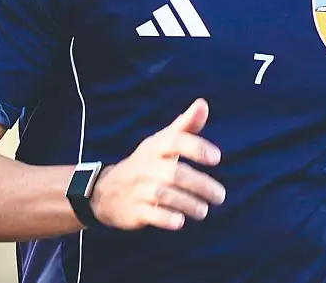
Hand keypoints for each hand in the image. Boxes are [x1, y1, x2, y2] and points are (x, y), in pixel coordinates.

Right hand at [89, 98, 226, 230]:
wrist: (104, 191)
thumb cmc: (145, 163)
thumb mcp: (161, 142)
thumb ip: (185, 126)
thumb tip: (203, 103)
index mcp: (154, 147)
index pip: (174, 141)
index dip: (196, 147)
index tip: (217, 158)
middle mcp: (144, 166)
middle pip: (174, 173)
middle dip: (200, 184)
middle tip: (220, 196)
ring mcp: (137, 189)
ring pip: (164, 194)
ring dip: (188, 203)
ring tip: (204, 210)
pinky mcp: (132, 210)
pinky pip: (149, 214)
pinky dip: (166, 218)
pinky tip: (180, 221)